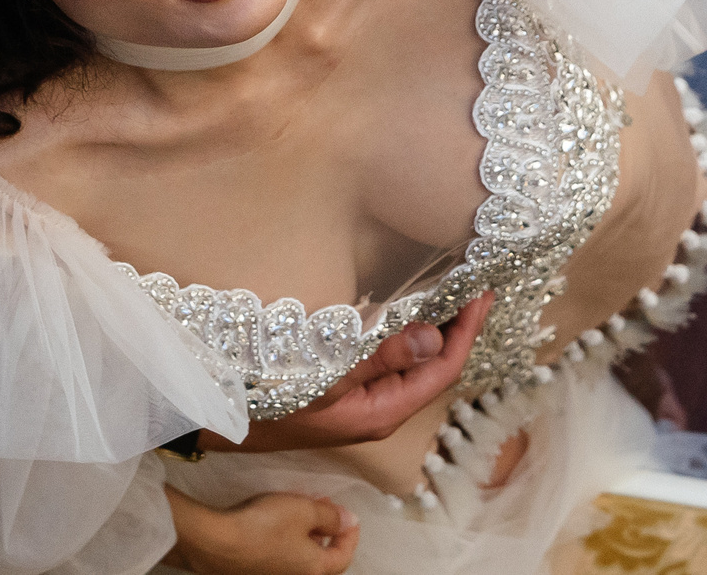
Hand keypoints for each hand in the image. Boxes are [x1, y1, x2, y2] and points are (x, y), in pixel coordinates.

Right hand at [165, 491, 358, 574]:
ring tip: (297, 511)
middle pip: (320, 561)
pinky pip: (278, 559)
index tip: (349, 515)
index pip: (343, 557)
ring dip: (305, 536)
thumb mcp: (304, 510)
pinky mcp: (251, 573)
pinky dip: (285, 542)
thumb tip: (350, 522)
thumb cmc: (263, 526)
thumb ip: (331, 517)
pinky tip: (274, 524)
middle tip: (322, 508)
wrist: (215, 542)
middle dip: (326, 533)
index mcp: (314, 571)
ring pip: (298, 559)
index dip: (350, 535)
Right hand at [204, 293, 491, 452]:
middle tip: (478, 285)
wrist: (222, 421)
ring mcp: (365, 401)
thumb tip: (433, 337)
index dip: (467, 331)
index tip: (484, 293)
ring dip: (435, 328)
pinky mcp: (348, 390)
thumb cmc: (269, 403)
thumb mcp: (326, 380)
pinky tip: (406, 310)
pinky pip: (391, 360)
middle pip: (435, 366)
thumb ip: (378, 359)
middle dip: (459, 327)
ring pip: (413, 362)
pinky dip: (405, 333)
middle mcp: (381, 409)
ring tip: (454, 292)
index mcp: (384, 411)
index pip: (443, 368)